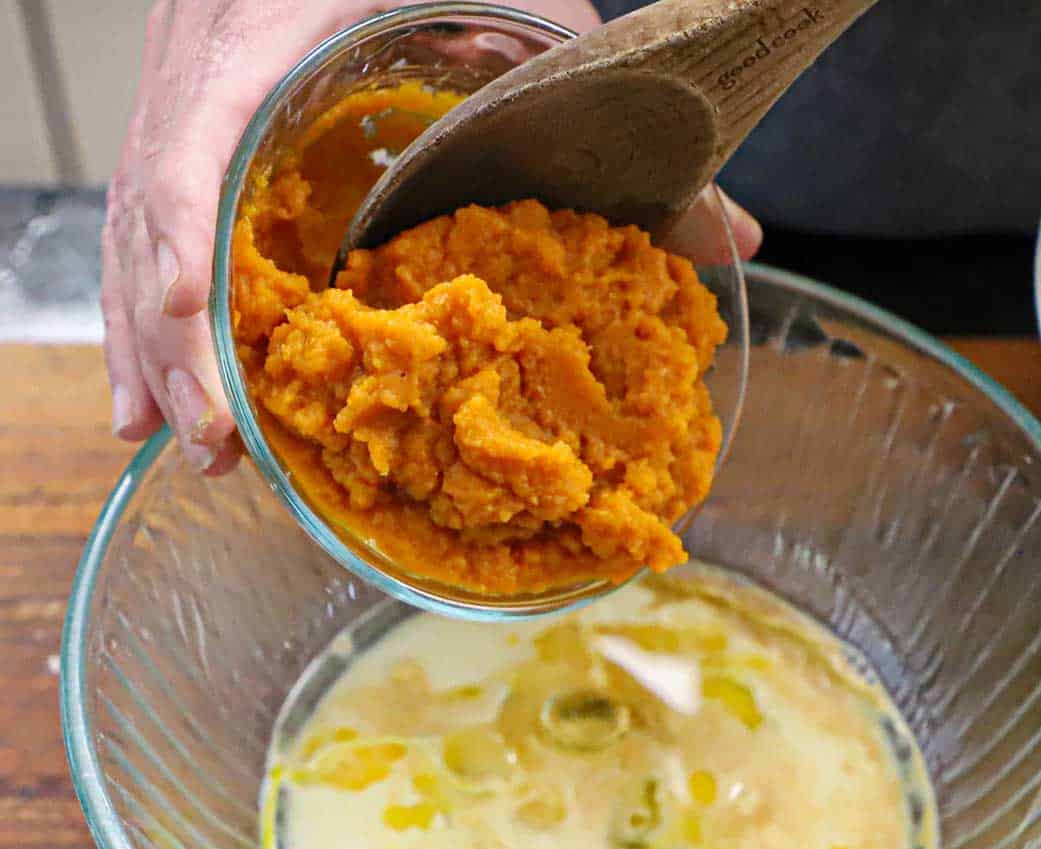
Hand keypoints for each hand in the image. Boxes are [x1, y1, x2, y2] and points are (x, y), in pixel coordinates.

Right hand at [104, 0, 761, 473]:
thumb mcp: (540, 30)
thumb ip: (625, 136)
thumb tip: (733, 239)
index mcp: (282, 28)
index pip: (203, 130)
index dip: (188, 231)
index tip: (198, 321)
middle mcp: (215, 65)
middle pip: (159, 206)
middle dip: (175, 336)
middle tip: (219, 446)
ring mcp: (191, 96)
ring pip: (138, 225)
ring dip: (152, 344)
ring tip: (186, 443)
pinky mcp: (193, 127)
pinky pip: (147, 223)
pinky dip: (146, 312)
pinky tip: (151, 391)